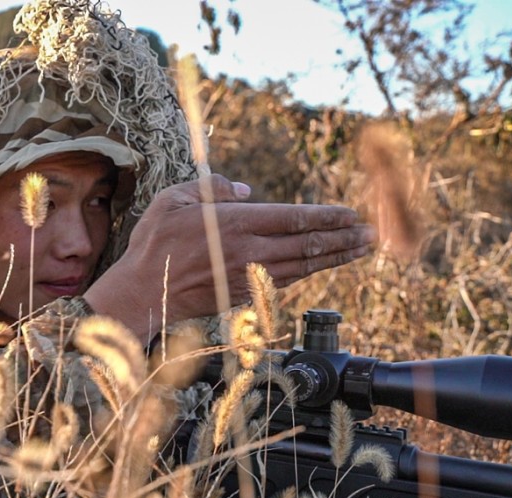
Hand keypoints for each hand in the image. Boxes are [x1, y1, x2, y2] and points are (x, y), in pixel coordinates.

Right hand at [84, 174, 374, 340]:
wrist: (142, 294)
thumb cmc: (154, 245)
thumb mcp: (173, 200)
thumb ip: (211, 188)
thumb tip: (244, 190)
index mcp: (233, 224)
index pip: (292, 219)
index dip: (325, 216)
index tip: (350, 213)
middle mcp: (247, 252)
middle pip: (306, 245)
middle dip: (342, 238)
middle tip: (370, 233)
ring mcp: (247, 277)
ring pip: (301, 266)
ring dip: (334, 257)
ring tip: (359, 249)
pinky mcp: (242, 295)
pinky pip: (283, 281)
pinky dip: (307, 273)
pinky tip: (320, 267)